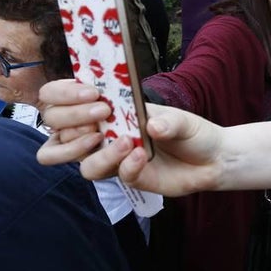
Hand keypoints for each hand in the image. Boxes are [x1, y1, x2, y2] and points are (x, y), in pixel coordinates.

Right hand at [37, 79, 225, 194]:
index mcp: (107, 106)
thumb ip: (167, 121)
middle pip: (58, 129)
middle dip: (72, 119)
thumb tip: (150, 127)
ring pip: (79, 162)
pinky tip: (142, 157)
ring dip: (97, 152)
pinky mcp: (125, 177)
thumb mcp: (181, 118)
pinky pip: (111, 175)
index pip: (59, 98)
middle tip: (102, 114)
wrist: (212, 160)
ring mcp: (111, 156)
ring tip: (125, 142)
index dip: (64, 94)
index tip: (90, 93)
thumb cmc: (191, 131)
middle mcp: (103, 131)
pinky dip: (125, 166)